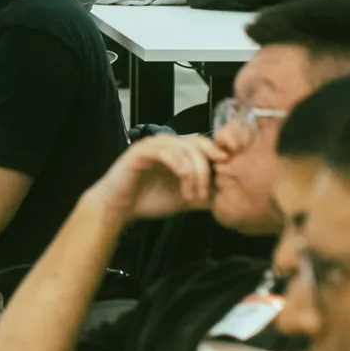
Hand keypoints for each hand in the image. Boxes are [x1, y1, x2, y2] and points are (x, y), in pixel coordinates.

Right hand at [88, 134, 225, 218]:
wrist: (118, 208)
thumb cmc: (150, 200)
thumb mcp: (186, 198)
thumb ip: (206, 194)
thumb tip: (231, 196)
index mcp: (180, 150)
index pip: (207, 144)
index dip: (220, 157)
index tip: (230, 178)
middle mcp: (169, 142)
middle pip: (200, 144)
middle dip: (208, 170)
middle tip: (206, 195)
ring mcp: (155, 144)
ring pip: (186, 149)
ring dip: (195, 174)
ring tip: (194, 197)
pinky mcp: (142, 150)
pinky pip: (168, 153)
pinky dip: (181, 171)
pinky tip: (184, 190)